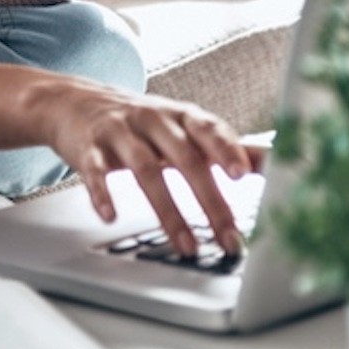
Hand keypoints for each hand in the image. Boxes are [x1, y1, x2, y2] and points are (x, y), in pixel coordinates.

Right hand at [33, 79, 265, 256]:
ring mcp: (119, 131)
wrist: (75, 101)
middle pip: (183, 157)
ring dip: (168, 211)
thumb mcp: (181, 126)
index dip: (226, 148)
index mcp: (180, 115)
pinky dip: (104, 193)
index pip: (208, 129)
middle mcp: (152, 119)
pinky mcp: (89, 147)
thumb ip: (223, 144)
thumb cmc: (141, 121)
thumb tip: (274, 159)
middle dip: (209, 199)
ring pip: (145, 169)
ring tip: (187, 247)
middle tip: (229, 238)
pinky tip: (111, 217)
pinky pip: (96, 171)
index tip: (243, 173)